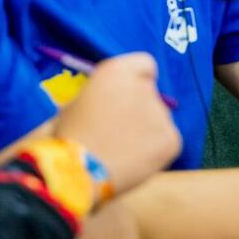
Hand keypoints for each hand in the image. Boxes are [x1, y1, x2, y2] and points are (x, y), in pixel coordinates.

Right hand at [56, 52, 181, 195]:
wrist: (75, 174)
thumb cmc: (67, 139)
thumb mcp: (77, 103)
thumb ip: (103, 95)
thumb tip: (115, 100)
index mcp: (116, 71)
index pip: (144, 65)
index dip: (138, 80)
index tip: (130, 95)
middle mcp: (142, 86)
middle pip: (150, 93)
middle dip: (140, 109)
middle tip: (120, 132)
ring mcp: (160, 112)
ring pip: (158, 119)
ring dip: (146, 131)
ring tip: (120, 153)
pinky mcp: (171, 138)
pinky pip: (167, 142)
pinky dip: (155, 152)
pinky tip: (133, 164)